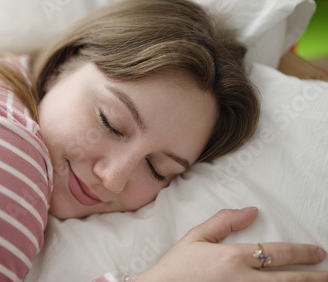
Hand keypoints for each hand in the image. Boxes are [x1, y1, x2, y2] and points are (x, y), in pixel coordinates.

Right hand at [136, 208, 327, 281]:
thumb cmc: (177, 267)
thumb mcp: (196, 237)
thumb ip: (224, 221)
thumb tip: (251, 211)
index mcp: (234, 257)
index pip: (277, 253)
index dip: (301, 253)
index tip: (317, 253)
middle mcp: (244, 279)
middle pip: (288, 278)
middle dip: (314, 276)